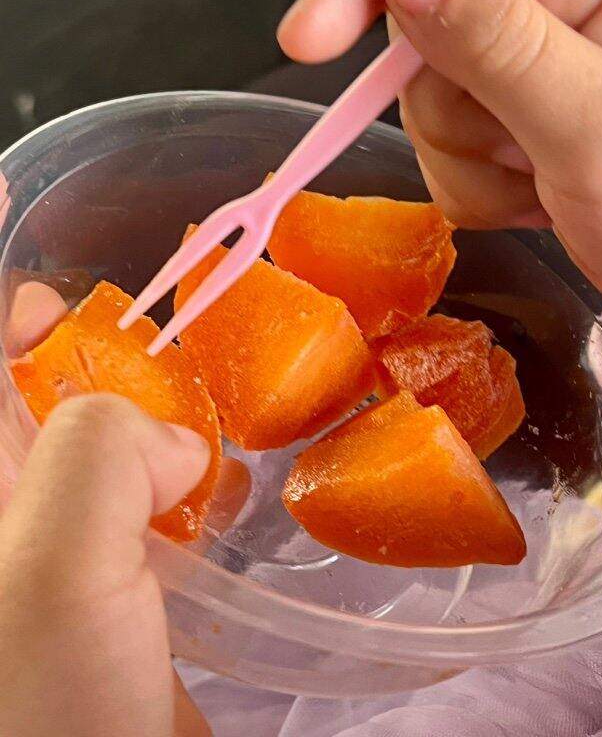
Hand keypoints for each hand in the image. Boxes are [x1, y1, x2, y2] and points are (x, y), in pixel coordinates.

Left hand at [0, 283, 232, 735]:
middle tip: (130, 331)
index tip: (41, 273)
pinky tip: (216, 480)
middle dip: (74, 354)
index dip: (3, 319)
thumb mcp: (53, 569)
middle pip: (36, 406)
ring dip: (141, 416)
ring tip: (187, 391)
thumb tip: (172, 439)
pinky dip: (179, 480)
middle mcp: (15, 520)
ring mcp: (66, 558)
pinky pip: (147, 508)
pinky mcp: (121, 594)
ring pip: (100, 454)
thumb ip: (98, 460)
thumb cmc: (44, 715)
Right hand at [278, 0, 601, 310]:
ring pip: (428, 103)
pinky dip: (480, 190)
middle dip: (455, 111)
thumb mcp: (591, 122)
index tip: (308, 38)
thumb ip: (497, 41)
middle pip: (423, 32)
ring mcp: (532, 64)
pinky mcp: (516, 116)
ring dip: (474, 163)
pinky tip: (541, 197)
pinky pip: (445, 150)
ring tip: (547, 185)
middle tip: (529, 151)